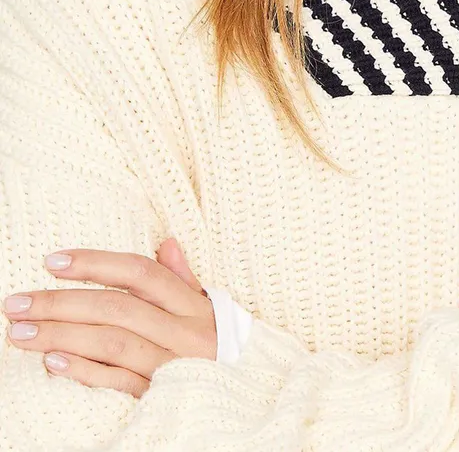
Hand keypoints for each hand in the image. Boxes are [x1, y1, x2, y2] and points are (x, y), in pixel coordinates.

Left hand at [3, 239, 216, 396]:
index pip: (140, 273)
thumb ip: (183, 278)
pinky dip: (84, 372)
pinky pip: (119, 383)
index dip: (95, 263)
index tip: (51, 260)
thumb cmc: (220, 349)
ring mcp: (172, 365)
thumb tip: (166, 242)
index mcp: (192, 303)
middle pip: (117, 308)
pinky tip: (51, 363)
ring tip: (21, 332)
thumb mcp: (210, 309)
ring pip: (112, 343)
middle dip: (62, 302)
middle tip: (16, 303)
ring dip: (62, 336)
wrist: (251, 399)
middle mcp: (183, 331)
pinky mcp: (162, 398)